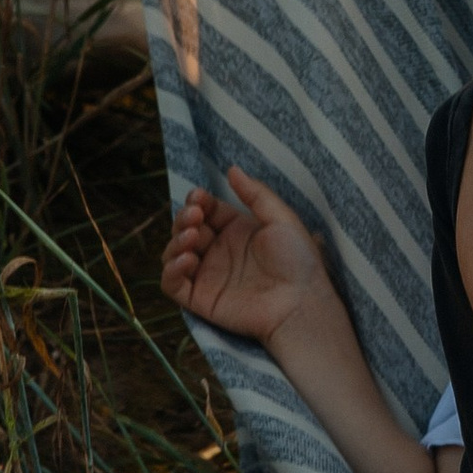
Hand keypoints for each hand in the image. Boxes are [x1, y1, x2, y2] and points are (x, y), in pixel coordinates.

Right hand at [162, 166, 337, 346]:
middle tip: (195, 216)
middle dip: (184, 218)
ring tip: (192, 237)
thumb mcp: (281, 219)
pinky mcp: (200, 299)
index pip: (204, 211)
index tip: (198, 197)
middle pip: (185, 229)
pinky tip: (188, 260)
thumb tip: (232, 169)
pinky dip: (171, 270)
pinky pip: (172, 284)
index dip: (196, 202)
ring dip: (175, 241)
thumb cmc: (298, 261)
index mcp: (235, 231)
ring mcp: (208, 275)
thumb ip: (256, 194)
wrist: (301, 303)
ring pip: (173, 254)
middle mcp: (218, 252)